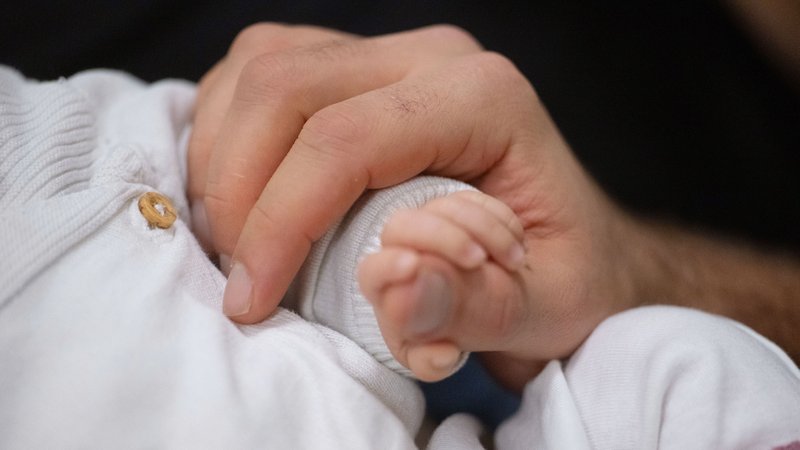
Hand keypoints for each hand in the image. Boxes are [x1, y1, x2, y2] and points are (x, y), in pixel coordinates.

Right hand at [187, 23, 640, 387]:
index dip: (280, 221)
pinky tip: (244, 200)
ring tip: (238, 244)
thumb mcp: (548, 309)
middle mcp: (430, 61)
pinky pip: (260, 75)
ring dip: (223, 160)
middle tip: (240, 277)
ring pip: (261, 69)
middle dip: (237, 190)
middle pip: (283, 87)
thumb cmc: (563, 275)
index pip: (345, 139)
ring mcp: (388, 58)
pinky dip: (229, 137)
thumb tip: (394, 285)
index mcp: (484, 100)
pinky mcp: (354, 74)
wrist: (571, 247)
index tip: (252, 299)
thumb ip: (478, 306)